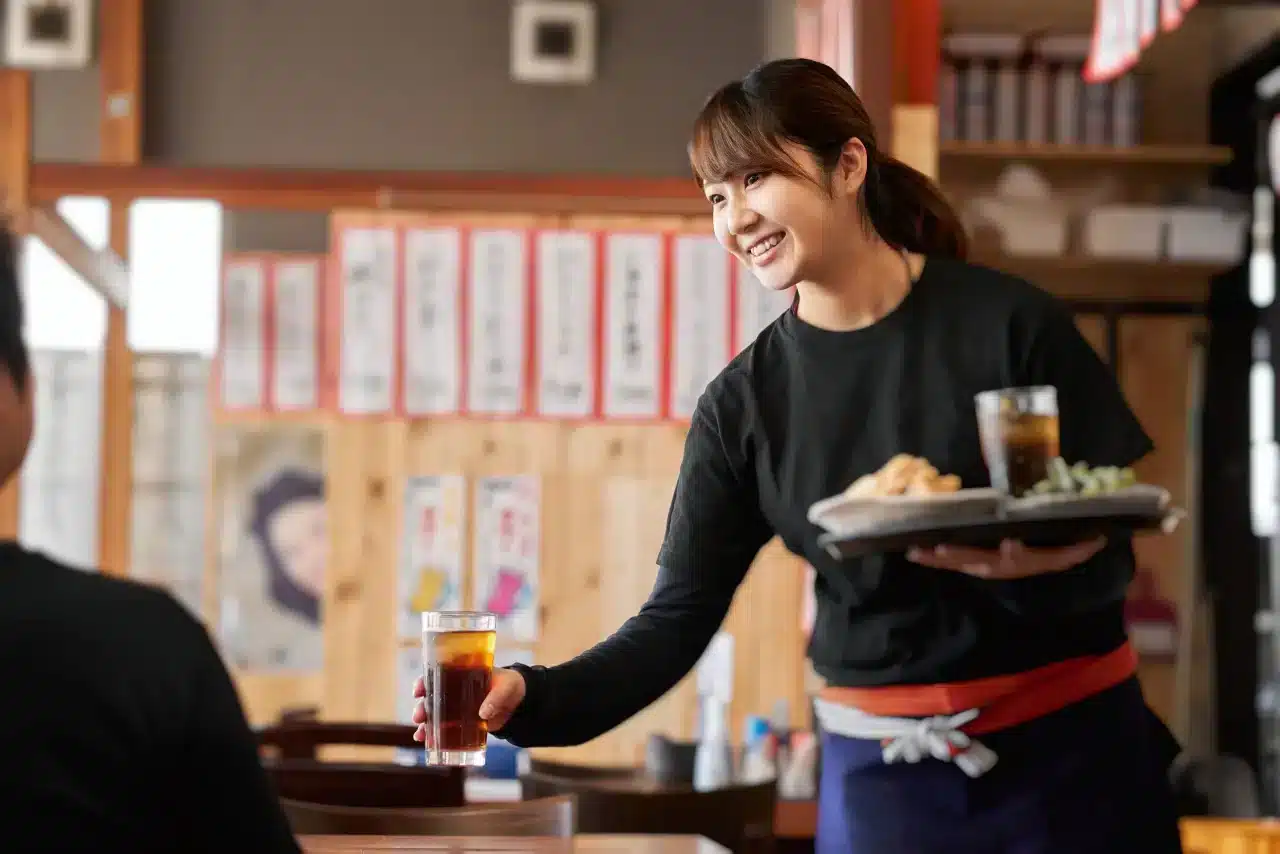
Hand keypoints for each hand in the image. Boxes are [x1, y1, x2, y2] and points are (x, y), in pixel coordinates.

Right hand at [412, 668, 526, 741]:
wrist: (517, 701)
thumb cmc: (508, 685)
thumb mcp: (505, 687)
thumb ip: (496, 698)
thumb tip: (483, 713)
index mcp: (461, 674)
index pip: (436, 674)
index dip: (423, 682)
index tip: (418, 690)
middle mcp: (453, 690)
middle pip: (430, 697)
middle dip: (421, 707)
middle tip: (419, 716)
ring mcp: (455, 707)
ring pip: (433, 714)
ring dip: (424, 724)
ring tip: (420, 734)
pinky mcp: (460, 722)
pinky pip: (443, 728)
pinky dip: (433, 735)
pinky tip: (426, 742)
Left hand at [906, 537, 1105, 579]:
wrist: (1035, 567)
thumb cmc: (1050, 550)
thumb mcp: (1067, 551)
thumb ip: (1080, 547)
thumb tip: (1098, 536)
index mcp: (1026, 560)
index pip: (1022, 558)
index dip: (1015, 552)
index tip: (1010, 544)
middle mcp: (1001, 566)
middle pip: (980, 562)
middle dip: (961, 555)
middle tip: (943, 548)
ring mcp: (983, 566)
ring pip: (959, 563)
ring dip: (937, 558)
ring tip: (915, 551)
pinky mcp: (968, 564)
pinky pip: (948, 562)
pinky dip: (931, 558)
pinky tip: (911, 551)